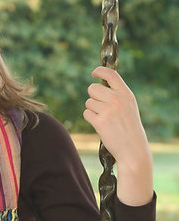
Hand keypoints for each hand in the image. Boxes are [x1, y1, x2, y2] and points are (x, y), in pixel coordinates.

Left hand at [83, 66, 152, 205]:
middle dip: (93, 96)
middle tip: (100, 107)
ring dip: (92, 110)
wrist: (133, 149)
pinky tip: (101, 125)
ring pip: (88, 102)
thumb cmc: (129, 127)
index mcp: (127, 95)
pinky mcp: (100, 122)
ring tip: (104, 119)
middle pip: (92, 89)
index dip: (99, 71)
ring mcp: (108, 111)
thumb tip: (96, 86)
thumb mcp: (128, 107)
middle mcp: (118, 100)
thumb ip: (116, 95)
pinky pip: (86, 114)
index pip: (111, 75)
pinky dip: (90, 119)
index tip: (93, 73)